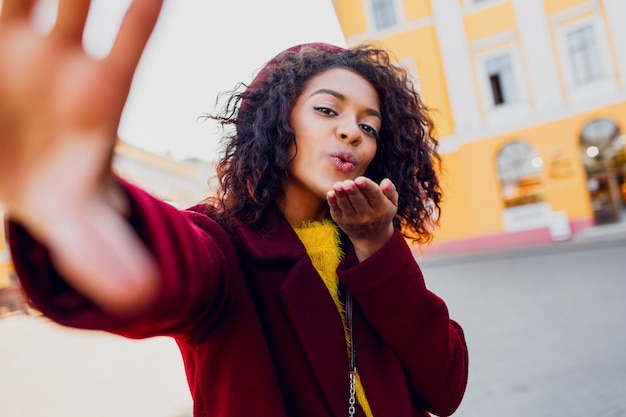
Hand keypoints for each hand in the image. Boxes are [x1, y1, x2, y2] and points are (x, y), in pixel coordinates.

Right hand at [0, 0, 162, 315]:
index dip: (142, 13)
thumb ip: (108, 257)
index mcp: (101, 96)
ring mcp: (22, 47)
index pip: (130, 45)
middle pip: (78, 0)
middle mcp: (64, 61)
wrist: (25, 176)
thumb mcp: (82, 227)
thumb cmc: (64, 194)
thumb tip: (141, 298)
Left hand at [327, 177, 397, 260]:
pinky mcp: (341, 221)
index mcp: (381, 208)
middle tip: (347, 182)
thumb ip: (390, 191)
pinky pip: (336, 211)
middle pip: (358, 201)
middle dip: (352, 191)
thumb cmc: (382, 212)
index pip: (374, 195)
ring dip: (341, 195)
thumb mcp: (392, 203)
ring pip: (346, 206)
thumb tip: (386, 182)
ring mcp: (353, 220)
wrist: (371, 236)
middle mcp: (367, 216)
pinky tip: (330, 193)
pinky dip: (332, 202)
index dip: (367, 187)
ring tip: (337, 185)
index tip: (360, 179)